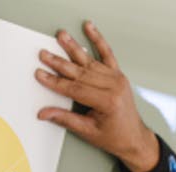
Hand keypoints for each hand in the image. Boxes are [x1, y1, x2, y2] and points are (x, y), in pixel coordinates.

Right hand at [35, 21, 159, 171]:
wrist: (135, 138)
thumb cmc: (115, 137)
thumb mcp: (88, 131)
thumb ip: (66, 119)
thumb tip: (45, 113)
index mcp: (107, 102)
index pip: (75, 89)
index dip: (55, 82)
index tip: (41, 75)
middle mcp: (114, 87)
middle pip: (80, 72)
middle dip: (60, 63)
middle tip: (44, 54)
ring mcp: (117, 79)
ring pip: (90, 61)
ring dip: (73, 48)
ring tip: (61, 36)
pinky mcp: (118, 75)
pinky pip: (107, 54)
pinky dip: (98, 40)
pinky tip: (90, 29)